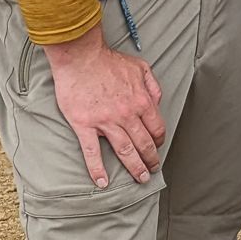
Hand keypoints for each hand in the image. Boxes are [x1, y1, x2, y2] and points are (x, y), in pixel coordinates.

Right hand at [45, 29, 165, 187]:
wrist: (81, 57)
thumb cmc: (108, 61)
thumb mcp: (141, 67)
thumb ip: (153, 86)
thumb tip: (158, 102)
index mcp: (142, 101)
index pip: (156, 128)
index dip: (159, 141)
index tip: (157, 148)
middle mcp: (127, 114)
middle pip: (144, 143)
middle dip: (151, 160)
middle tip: (152, 171)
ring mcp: (106, 121)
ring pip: (125, 150)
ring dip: (134, 167)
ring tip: (139, 179)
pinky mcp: (85, 125)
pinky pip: (92, 152)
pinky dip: (98, 169)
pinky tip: (102, 182)